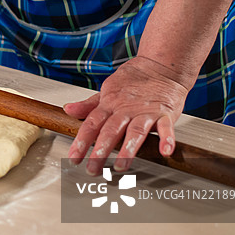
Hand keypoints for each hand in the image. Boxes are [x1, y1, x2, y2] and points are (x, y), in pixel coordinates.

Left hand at [63, 56, 190, 174]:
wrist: (161, 66)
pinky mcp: (165, 113)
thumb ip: (89, 104)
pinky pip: (166, 127)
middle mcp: (126, 110)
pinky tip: (165, 150)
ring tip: (121, 166)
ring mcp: (146, 112)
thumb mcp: (107, 90)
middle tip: (93, 169)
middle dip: (101, 151)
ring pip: (135, 132)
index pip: (92, 124)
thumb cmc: (134, 81)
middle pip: (111, 131)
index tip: (74, 157)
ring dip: (128, 150)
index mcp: (110, 105)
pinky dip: (167, 138)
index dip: (82, 141)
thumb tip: (68, 110)